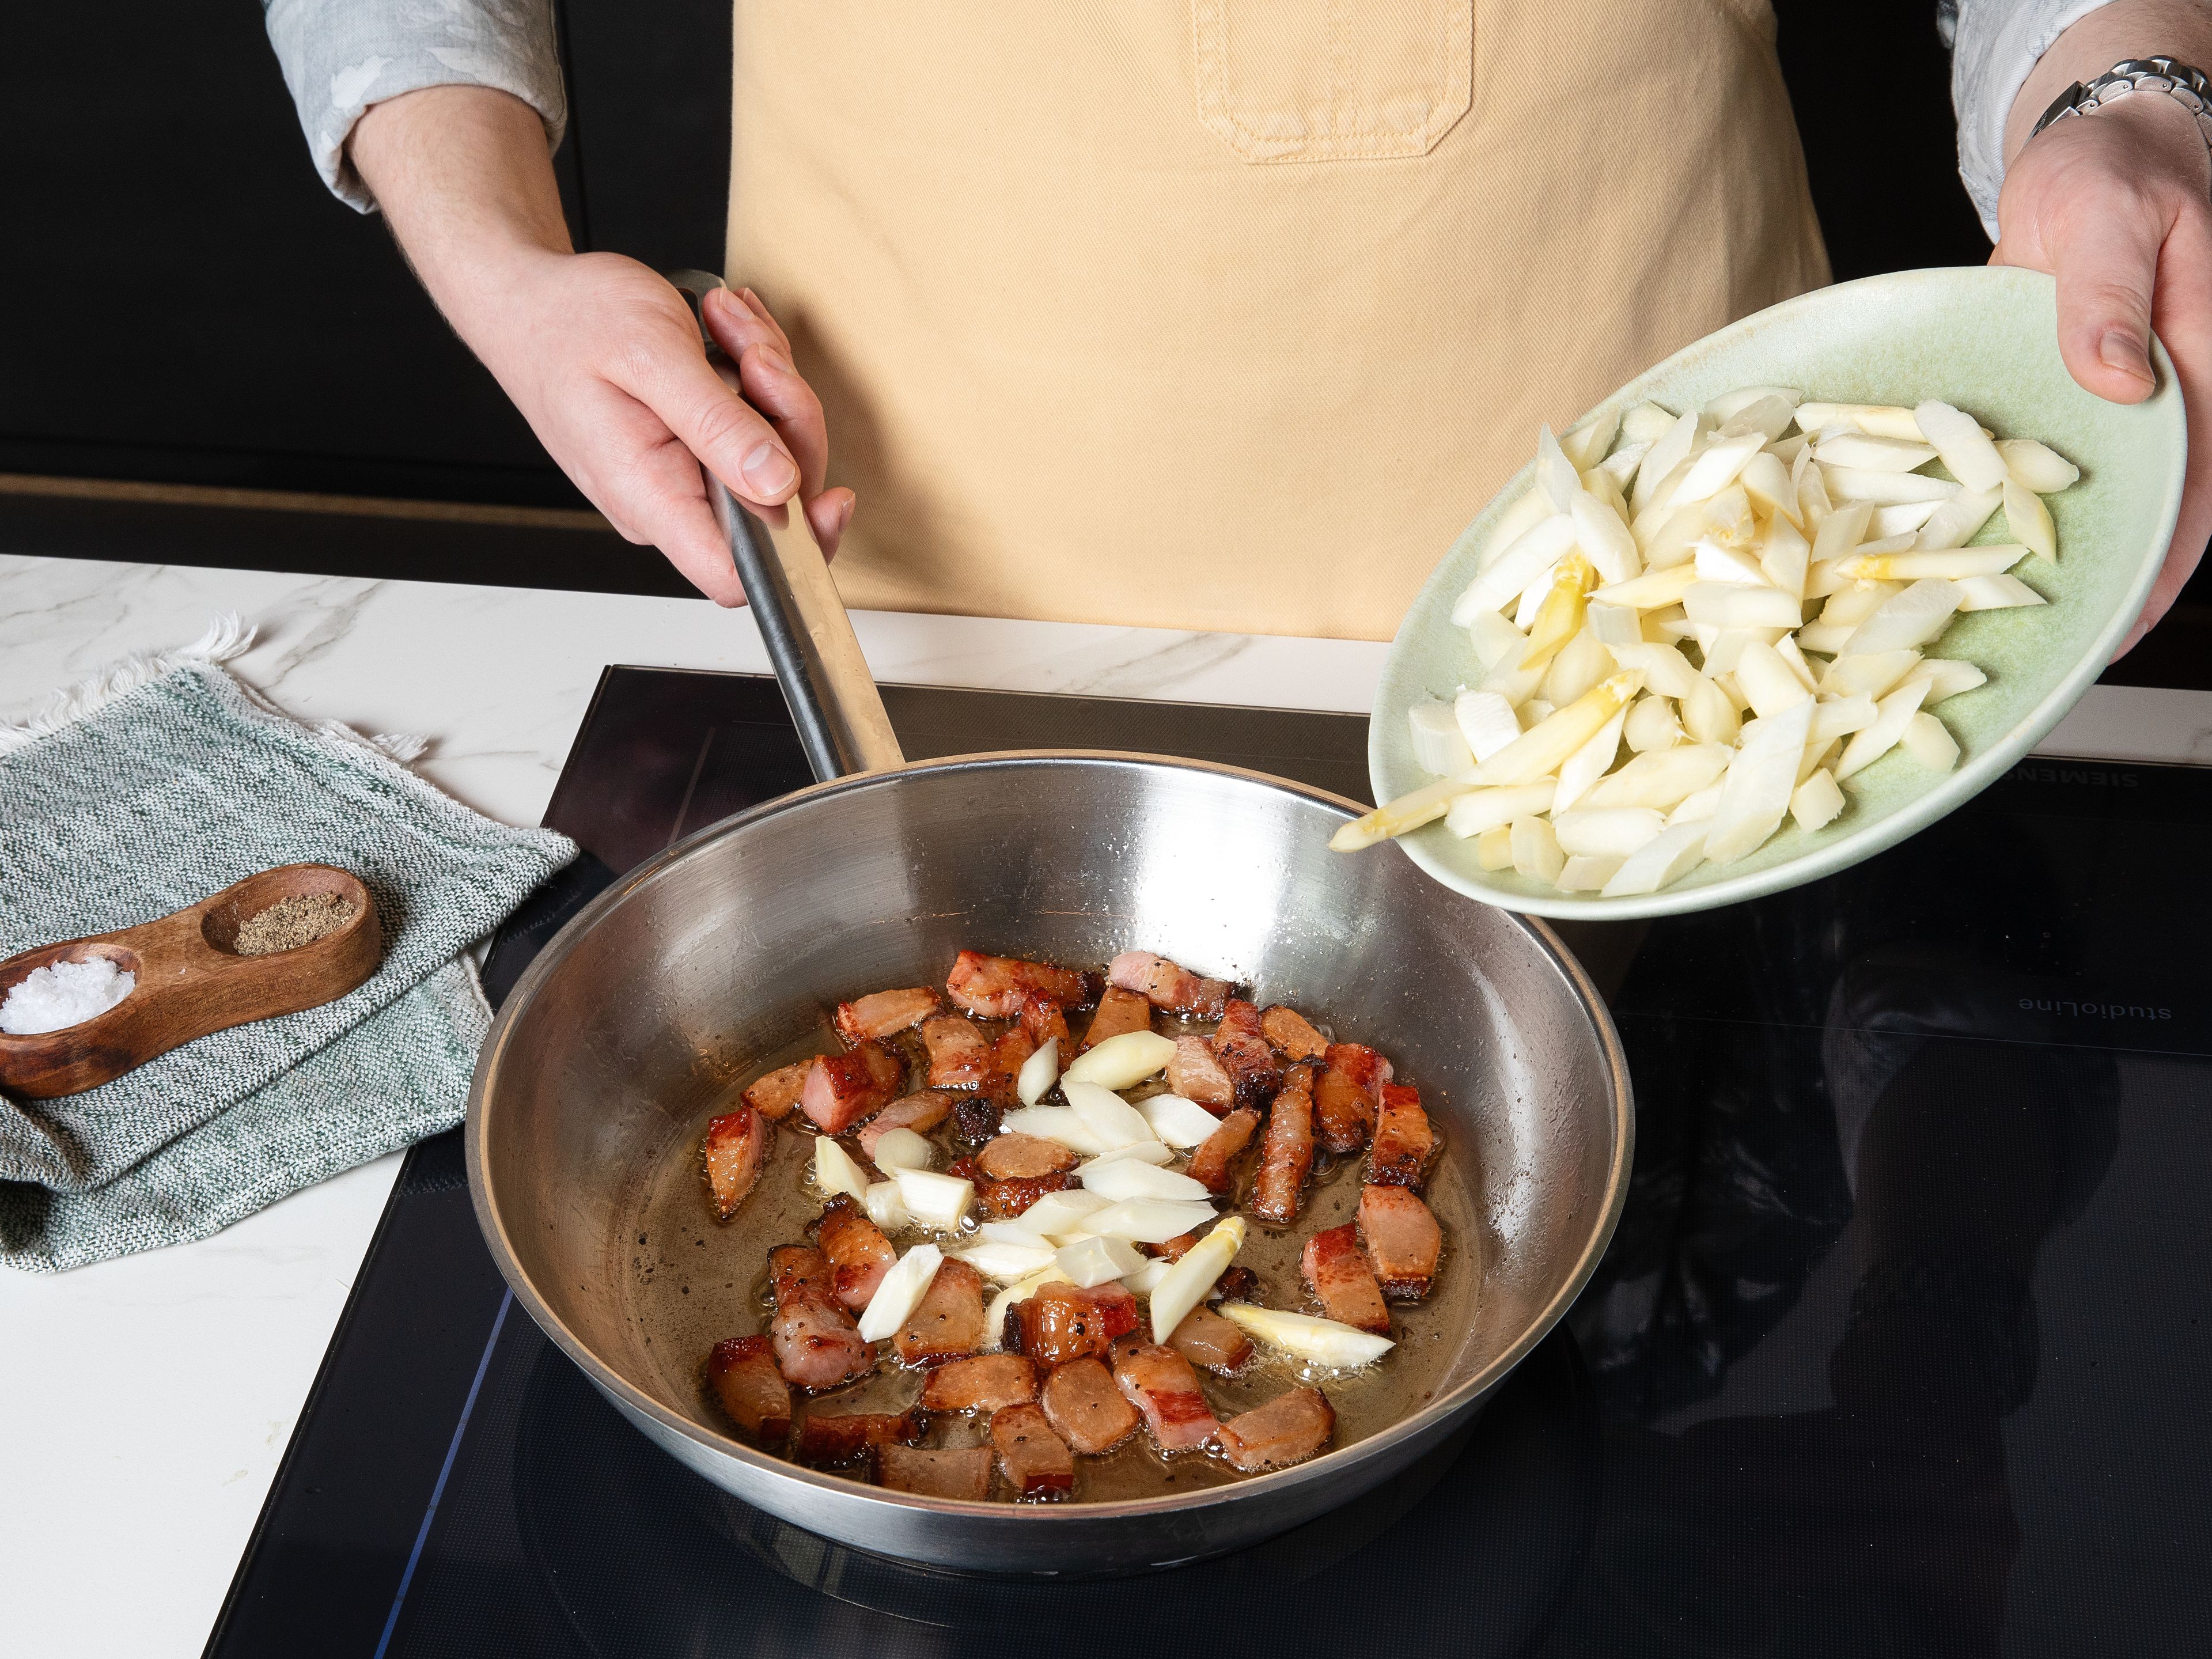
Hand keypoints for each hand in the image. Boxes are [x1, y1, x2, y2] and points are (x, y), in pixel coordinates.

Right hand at [478, 255, 854, 604]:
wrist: (528, 300)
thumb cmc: (569, 322)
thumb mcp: (652, 356)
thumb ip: (718, 425)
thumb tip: (777, 484)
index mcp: (651, 497)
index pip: (738, 575)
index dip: (800, 546)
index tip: (831, 495)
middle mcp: (667, 502)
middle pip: (777, 500)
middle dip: (786, 416)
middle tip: (755, 353)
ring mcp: (681, 479)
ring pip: (774, 456)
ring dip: (769, 382)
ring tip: (725, 326)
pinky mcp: (692, 452)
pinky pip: (754, 431)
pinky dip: (754, 378)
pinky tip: (725, 337)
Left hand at [1994, 54, 2211, 654]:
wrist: (2092, 147)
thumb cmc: (2107, 171)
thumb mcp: (2103, 216)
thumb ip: (2107, 297)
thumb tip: (2120, 380)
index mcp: (2203, 355)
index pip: (2200, 477)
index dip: (2173, 554)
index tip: (2134, 614)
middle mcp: (2173, 390)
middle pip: (2165, 504)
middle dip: (2126, 580)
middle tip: (2073, 651)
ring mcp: (2126, 400)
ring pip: (2114, 493)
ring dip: (2081, 555)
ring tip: (2030, 627)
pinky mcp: (2080, 396)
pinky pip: (2063, 464)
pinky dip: (2034, 508)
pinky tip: (1990, 552)